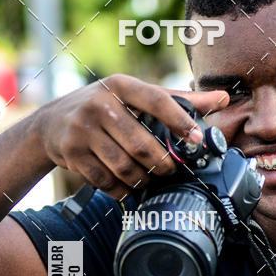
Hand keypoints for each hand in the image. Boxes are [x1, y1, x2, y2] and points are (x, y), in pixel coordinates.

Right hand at [34, 74, 228, 200]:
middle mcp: (100, 104)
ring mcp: (83, 129)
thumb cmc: (105, 107)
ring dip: (142, 180)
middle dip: (161, 165)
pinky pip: (106, 181)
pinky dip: (121, 189)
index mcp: (120, 85)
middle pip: (142, 145)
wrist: (52, 123)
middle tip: (169, 171)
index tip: (196, 138)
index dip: (179, 121)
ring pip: (124, 167)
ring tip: (148, 179)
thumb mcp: (135, 96)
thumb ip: (178, 100)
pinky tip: (128, 186)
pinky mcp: (72, 153)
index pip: (156, 100)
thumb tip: (223, 99)